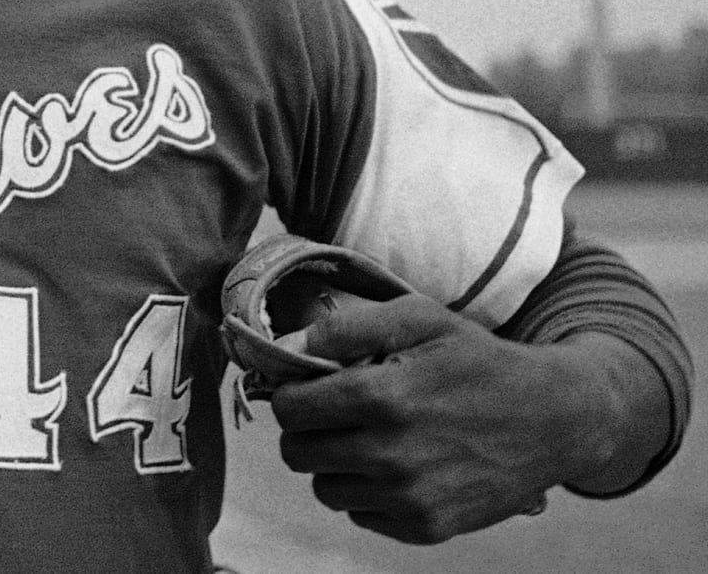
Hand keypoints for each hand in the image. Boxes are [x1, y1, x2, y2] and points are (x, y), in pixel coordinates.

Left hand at [266, 294, 615, 543]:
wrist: (557, 420)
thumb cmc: (481, 362)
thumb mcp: (420, 319)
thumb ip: (345, 328)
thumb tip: (287, 346)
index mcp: (382, 397)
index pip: (288, 409)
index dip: (292, 395)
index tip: (310, 388)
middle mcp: (391, 454)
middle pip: (297, 453)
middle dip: (309, 430)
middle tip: (338, 415)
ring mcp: (410, 497)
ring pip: (325, 488)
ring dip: (336, 465)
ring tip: (370, 440)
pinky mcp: (428, 527)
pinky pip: (361, 515)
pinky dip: (368, 494)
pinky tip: (398, 467)